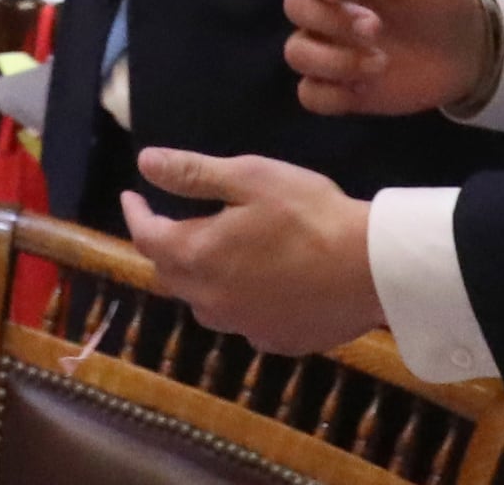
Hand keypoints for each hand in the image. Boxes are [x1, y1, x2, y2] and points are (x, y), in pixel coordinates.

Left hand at [121, 151, 382, 357]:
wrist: (371, 268)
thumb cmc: (309, 214)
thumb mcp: (250, 177)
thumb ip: (194, 173)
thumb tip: (145, 163)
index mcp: (198, 256)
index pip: (146, 237)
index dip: (135, 214)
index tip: (132, 197)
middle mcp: (211, 300)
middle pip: (170, 275)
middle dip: (163, 248)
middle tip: (170, 223)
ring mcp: (244, 326)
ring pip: (203, 305)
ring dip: (197, 280)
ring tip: (211, 256)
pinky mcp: (277, 341)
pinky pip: (242, 322)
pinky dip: (237, 302)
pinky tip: (256, 288)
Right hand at [281, 0, 485, 115]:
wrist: (467, 47)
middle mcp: (324, 7)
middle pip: (295, 7)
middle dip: (332, 20)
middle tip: (376, 27)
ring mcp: (328, 48)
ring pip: (296, 53)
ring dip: (332, 60)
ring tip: (380, 62)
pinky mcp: (339, 86)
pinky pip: (310, 94)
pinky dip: (329, 95)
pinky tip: (364, 88)